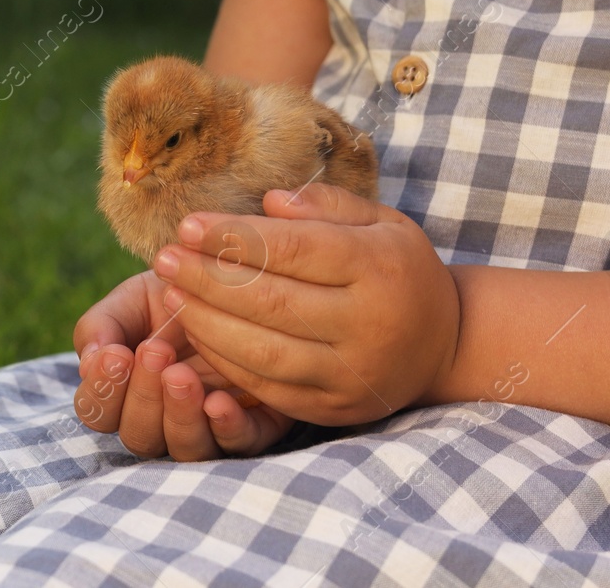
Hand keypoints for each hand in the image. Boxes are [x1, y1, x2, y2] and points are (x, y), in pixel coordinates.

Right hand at [73, 271, 295, 459]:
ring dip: (179, 415)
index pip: (98, 412)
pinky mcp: (251, 426)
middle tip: (155, 351)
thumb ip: (100, 327)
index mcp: (124, 393)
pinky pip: (238, 445)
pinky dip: (227, 428)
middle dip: (143, 397)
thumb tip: (87, 365)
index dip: (102, 391)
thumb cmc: (174, 291)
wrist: (233, 277)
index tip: (116, 355)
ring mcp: (206, 428)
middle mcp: (161, 419)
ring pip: (184, 448)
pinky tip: (219, 402)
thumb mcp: (131, 299)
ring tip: (182, 374)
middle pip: (138, 437)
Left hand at [150, 182, 459, 426]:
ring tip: (171, 294)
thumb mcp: (381, 221)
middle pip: (271, 301)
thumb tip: (269, 202)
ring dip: (207, 323)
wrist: (445, 345)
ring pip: (263, 352)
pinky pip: (267, 388)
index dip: (234, 237)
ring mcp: (350, 373)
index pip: (293, 249)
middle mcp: (368, 324)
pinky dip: (224, 362)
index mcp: (379, 267)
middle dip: (208, 279)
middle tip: (163, 259)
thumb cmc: (399, 269)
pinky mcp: (333, 408)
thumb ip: (328, 205)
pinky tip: (197, 333)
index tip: (188, 225)